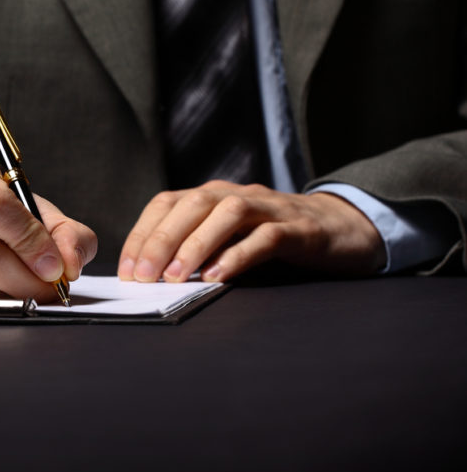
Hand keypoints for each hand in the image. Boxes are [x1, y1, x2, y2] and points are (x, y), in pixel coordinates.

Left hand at [117, 180, 385, 282]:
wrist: (344, 230)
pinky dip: (240, 254)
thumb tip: (152, 277)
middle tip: (143, 276)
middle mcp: (238, 194)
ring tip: (176, 277)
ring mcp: (271, 208)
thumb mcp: (229, 240)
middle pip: (193, 205)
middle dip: (162, 240)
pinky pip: (267, 236)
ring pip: (228, 213)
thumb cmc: (274, 240)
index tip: (128, 270)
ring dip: (197, 244)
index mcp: (214, 195)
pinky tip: (219, 276)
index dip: (143, 234)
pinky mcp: (300, 229)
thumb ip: (197, 250)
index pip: (167, 204)